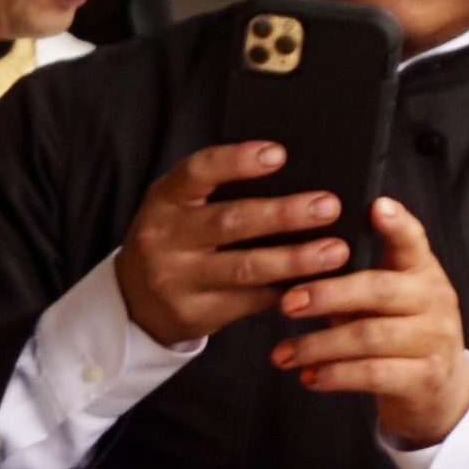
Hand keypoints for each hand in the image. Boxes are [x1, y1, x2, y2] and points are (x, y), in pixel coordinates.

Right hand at [108, 139, 357, 349]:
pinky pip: (248, 302)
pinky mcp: (193, 314)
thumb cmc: (174, 240)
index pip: (198, 172)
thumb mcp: (179, 207)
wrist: (133, 301)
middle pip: (230, 222)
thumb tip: (294, 176)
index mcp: (164, 200)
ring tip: (335, 251)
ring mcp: (176, 280)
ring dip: (295, 259)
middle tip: (328, 206)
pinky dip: (286, 291)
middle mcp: (164, 239)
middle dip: (284, 214)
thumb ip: (217, 190)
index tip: (278, 154)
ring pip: (245, 268)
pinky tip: (314, 284)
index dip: (237, 161)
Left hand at [270, 194, 468, 444]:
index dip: (397, 224)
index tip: (376, 205)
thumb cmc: (394, 332)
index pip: (412, 241)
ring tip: (282, 353)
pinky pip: (374, 374)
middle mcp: (435, 299)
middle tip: (287, 303)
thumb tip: (297, 259)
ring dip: (319, 345)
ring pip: (370, 336)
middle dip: (328, 295)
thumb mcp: (380, 300)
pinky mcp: (426, 377)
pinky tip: (309, 376)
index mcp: (422, 271)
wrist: (435, 389)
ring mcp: (435, 339)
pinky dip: (335, 375)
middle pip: (379, 290)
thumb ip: (353, 278)